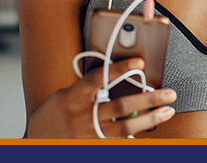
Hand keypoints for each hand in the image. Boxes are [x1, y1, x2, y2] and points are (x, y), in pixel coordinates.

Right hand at [25, 57, 176, 137]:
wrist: (38, 141)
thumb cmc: (55, 114)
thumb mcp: (65, 95)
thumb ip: (89, 87)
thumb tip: (117, 74)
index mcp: (73, 97)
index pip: (98, 78)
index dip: (119, 68)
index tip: (140, 61)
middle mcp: (83, 117)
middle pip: (121, 106)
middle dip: (148, 98)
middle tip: (169, 93)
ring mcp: (90, 135)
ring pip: (125, 127)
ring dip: (150, 118)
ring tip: (167, 111)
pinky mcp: (95, 146)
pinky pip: (120, 142)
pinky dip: (137, 138)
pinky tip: (150, 134)